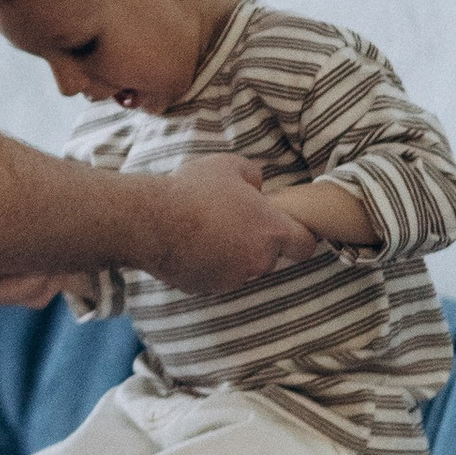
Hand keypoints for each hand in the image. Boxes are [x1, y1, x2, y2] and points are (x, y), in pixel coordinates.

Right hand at [133, 156, 319, 295]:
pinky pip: (216, 276)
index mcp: (271, 231)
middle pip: (270, 257)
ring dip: (232, 254)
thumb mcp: (229, 165)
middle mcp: (258, 261)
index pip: (305, 245)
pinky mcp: (207, 288)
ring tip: (206, 230)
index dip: (299, 237)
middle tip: (233, 222)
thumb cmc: (193, 190)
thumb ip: (253, 175)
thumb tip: (257, 187)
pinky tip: (190, 244)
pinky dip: (209, 264)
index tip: (286, 230)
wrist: (151, 221)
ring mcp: (232, 278)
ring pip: (242, 268)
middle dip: (257, 243)